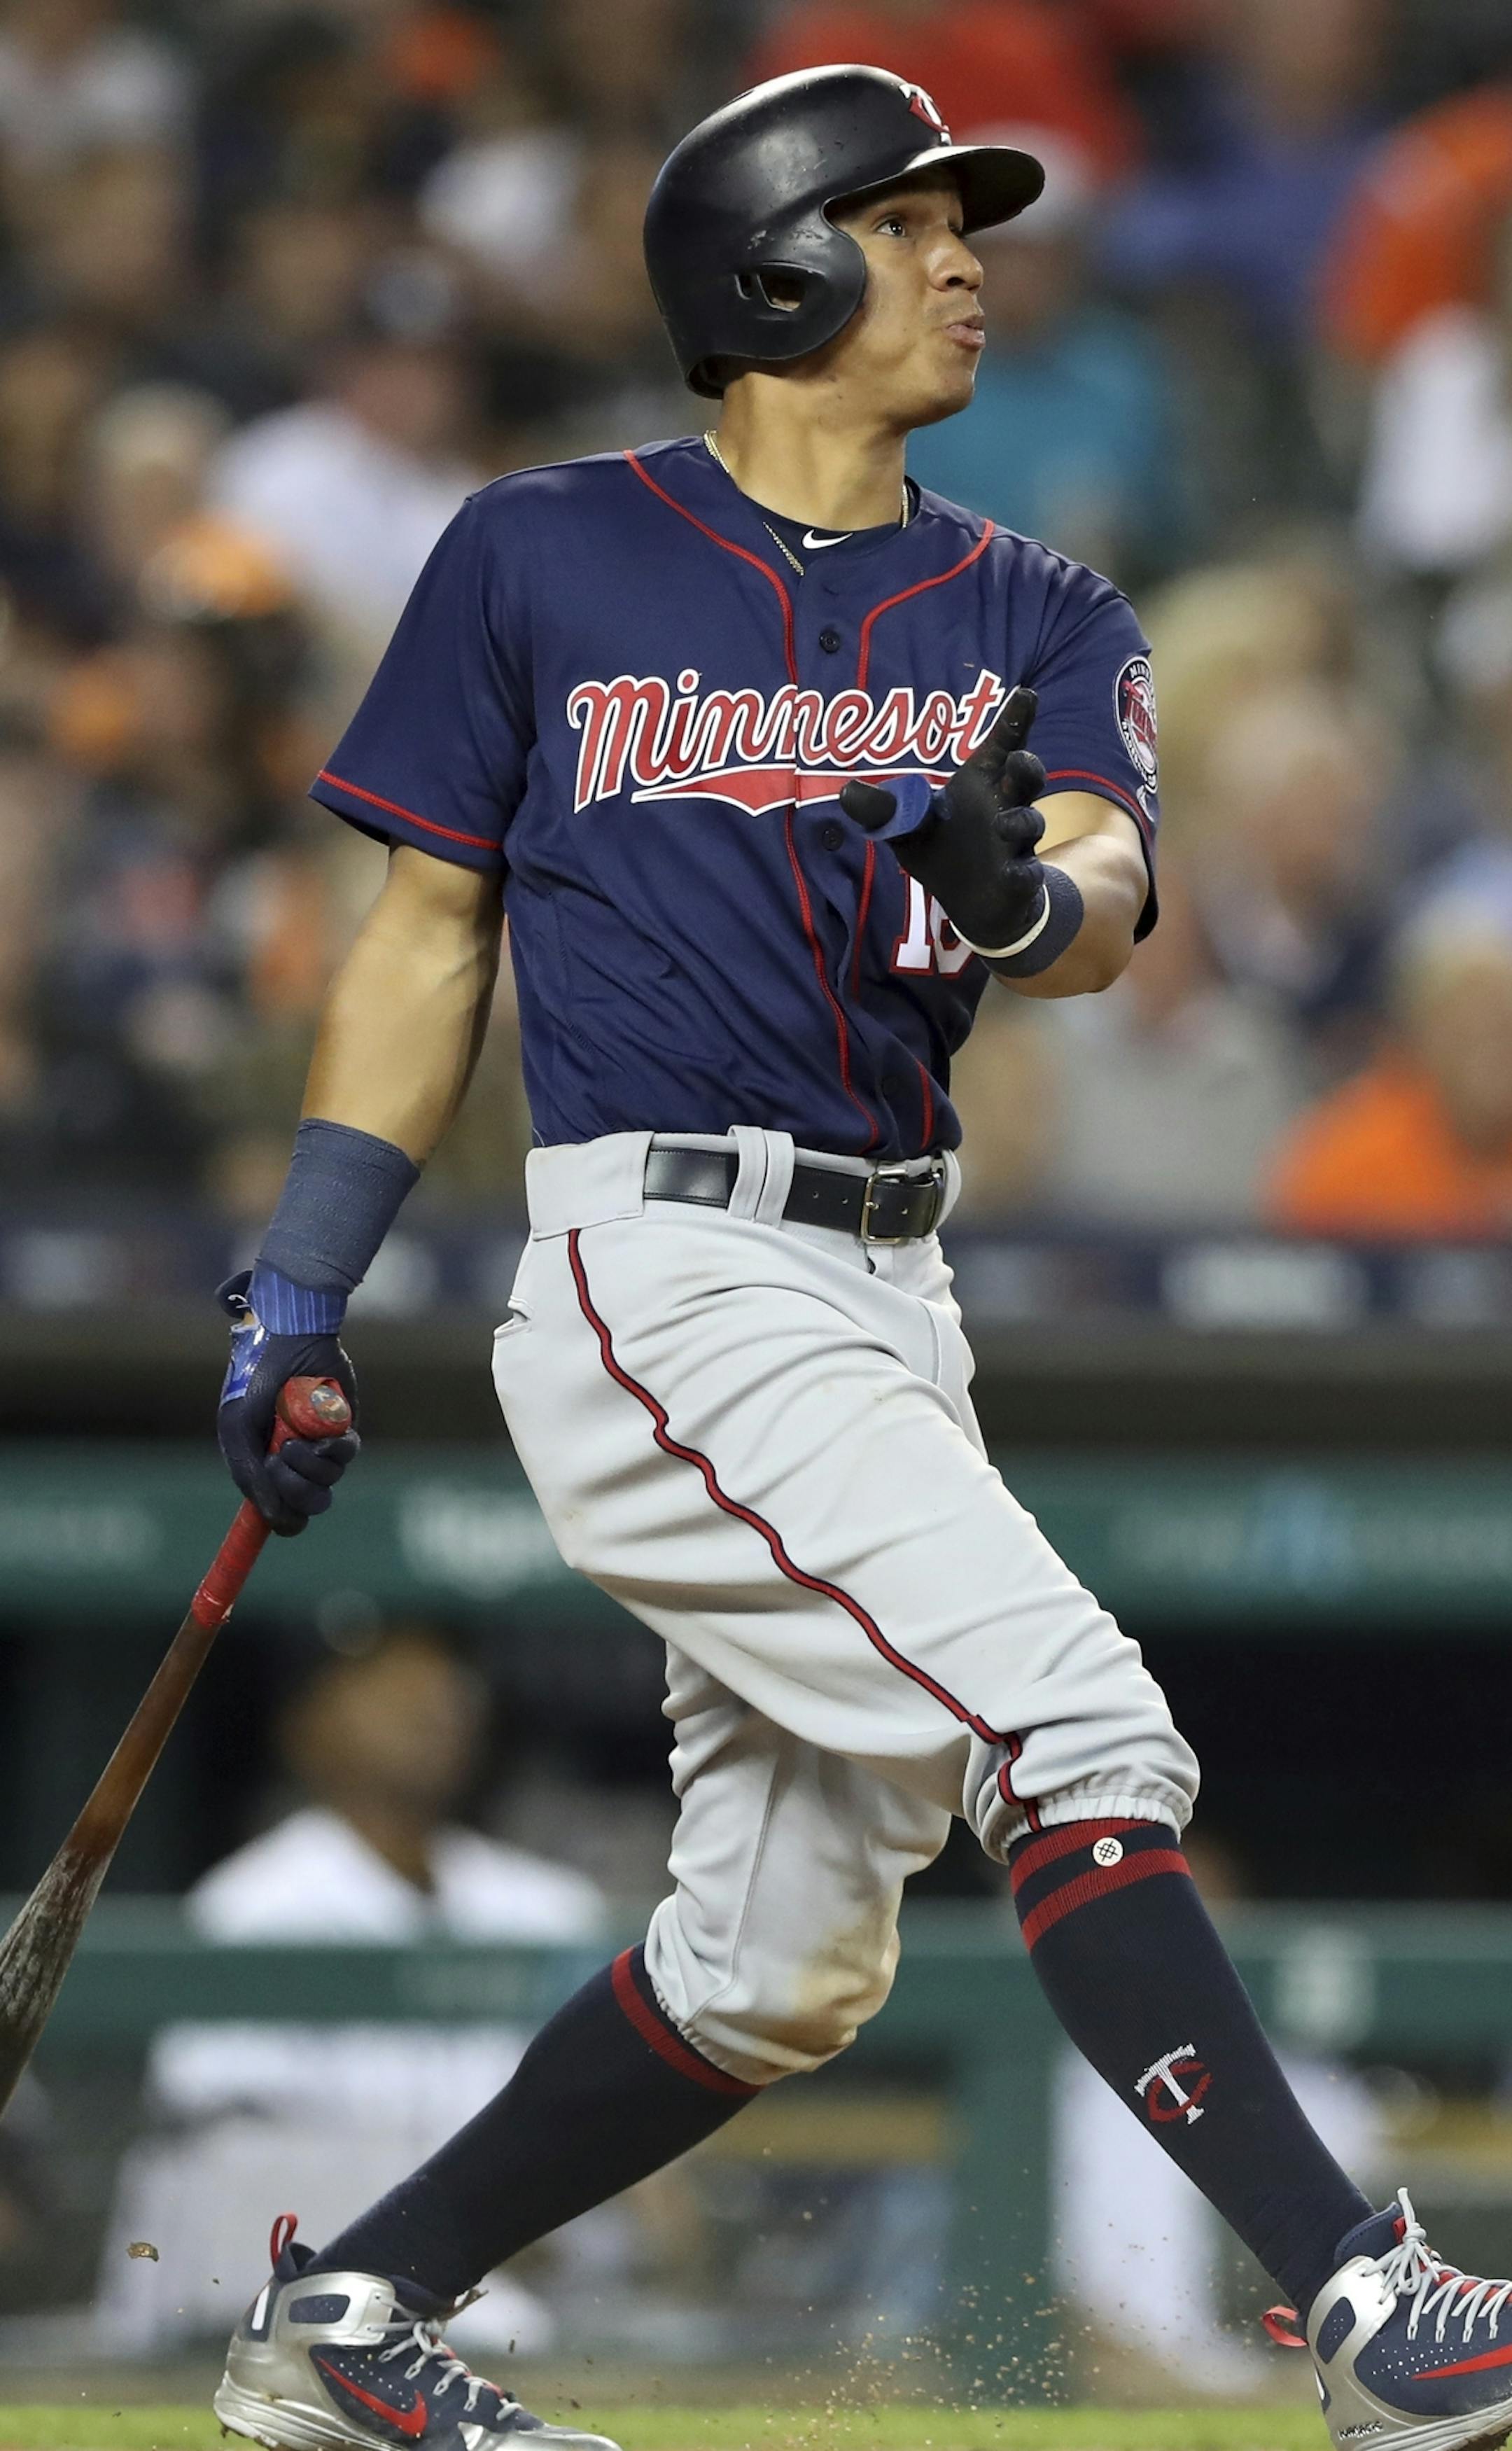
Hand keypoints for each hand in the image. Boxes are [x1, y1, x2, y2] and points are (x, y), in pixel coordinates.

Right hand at [217, 1272, 359, 1536]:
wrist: (288, 1341)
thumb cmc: (254, 1380)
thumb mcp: (236, 1428)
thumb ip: (248, 1475)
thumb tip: (270, 1519)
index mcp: (265, 1467)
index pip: (283, 1514)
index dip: (285, 1521)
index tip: (282, 1518)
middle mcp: (296, 1462)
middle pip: (309, 1505)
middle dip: (295, 1491)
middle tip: (279, 1461)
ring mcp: (321, 1446)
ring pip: (328, 1482)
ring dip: (309, 1466)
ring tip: (293, 1439)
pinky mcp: (344, 1428)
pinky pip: (346, 1455)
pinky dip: (332, 1447)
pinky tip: (318, 1430)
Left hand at [840, 685, 1047, 952]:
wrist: (972, 901)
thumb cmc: (943, 851)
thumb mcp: (906, 829)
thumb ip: (883, 810)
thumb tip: (845, 792)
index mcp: (980, 785)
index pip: (1001, 746)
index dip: (1014, 720)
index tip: (1026, 693)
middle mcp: (1005, 806)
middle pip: (1026, 777)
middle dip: (1027, 766)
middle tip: (1018, 759)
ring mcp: (1017, 842)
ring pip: (1031, 822)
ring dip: (1020, 821)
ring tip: (1001, 825)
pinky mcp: (1021, 877)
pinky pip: (1028, 873)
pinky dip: (1022, 872)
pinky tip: (1013, 873)